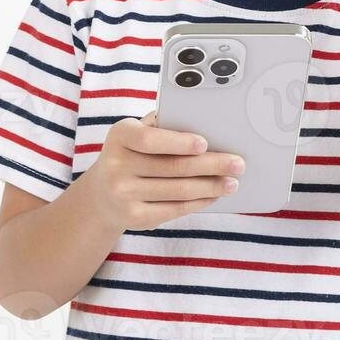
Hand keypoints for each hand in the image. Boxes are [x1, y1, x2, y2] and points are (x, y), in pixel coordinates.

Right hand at [84, 108, 245, 229]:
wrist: (102, 195)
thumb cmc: (132, 153)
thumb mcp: (137, 133)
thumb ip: (162, 124)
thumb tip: (205, 121)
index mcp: (120, 136)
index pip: (150, 139)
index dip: (179, 142)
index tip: (204, 143)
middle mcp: (117, 166)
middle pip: (173, 167)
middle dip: (211, 166)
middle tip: (238, 164)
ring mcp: (124, 195)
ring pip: (179, 190)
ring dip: (211, 186)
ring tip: (232, 182)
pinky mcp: (134, 218)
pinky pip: (175, 209)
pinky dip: (199, 202)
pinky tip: (214, 195)